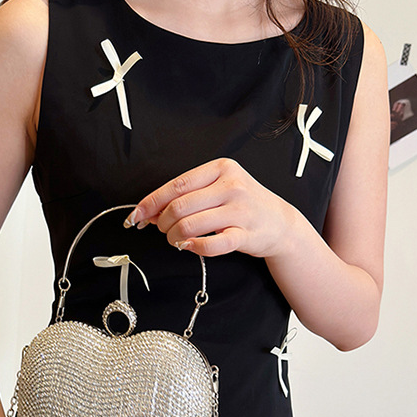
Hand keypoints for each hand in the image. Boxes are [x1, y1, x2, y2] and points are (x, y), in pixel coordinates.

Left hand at [125, 158, 298, 258]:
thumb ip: (187, 195)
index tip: (136, 216)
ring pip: (190, 225)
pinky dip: (194, 248)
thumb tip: (147, 211)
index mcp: (221, 169)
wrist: (279, 222)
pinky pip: (211, 245)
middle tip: (163, 230)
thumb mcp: (218, 188)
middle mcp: (231, 186)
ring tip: (176, 240)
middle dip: (162, 223)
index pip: (177, 185)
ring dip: (174, 237)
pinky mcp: (246, 235)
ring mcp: (240, 211)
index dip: (151, 202)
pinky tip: (189, 247)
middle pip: (180, 207)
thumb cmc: (241, 205)